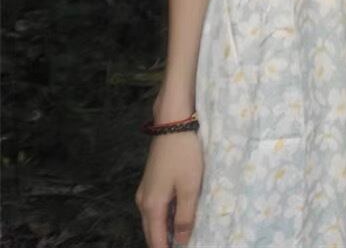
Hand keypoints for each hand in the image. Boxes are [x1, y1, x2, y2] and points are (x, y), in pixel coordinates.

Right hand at [135, 131, 203, 247]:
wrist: (173, 122)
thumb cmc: (184, 155)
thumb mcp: (190, 188)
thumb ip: (186, 217)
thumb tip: (182, 241)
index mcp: (152, 206)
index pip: (156, 241)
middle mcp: (142, 201)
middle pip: (152, 232)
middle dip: (165, 242)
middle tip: (185, 243)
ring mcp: (145, 189)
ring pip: (154, 219)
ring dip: (167, 229)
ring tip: (185, 233)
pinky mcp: (151, 180)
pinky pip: (156, 207)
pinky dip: (166, 215)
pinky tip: (181, 214)